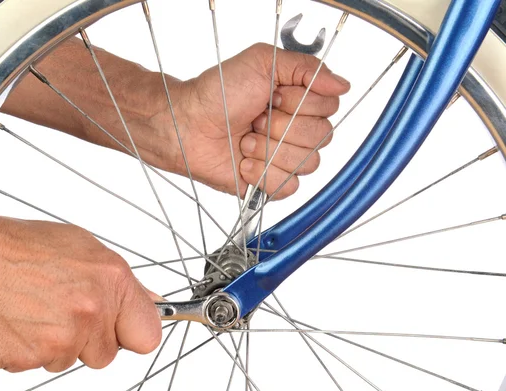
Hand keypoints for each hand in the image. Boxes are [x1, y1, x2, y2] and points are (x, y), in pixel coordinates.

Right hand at [0, 211, 161, 372]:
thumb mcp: (83, 247)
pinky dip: (30, 350)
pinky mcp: (31, 358)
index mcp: (112, 281)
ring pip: (71, 360)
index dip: (132, 333)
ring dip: (57, 344)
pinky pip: (39, 365)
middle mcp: (92, 311)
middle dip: (90, 340)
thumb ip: (120, 282)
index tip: (124, 331)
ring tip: (35, 309)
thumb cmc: (18, 246)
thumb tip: (152, 301)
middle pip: (107, 354)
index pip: (147, 334)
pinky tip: (19, 320)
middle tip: (63, 312)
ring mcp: (62, 338)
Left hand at [159, 43, 349, 198]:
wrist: (187, 125)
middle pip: (322, 137)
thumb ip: (306, 68)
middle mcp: (296, 130)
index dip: (302, 103)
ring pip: (308, 163)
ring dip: (270, 150)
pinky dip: (263, 174)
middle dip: (283, 127)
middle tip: (255, 119)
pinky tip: (243, 163)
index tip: (273, 96)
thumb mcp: (263, 62)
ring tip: (245, 140)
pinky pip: (289, 186)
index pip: (330, 107)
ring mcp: (284, 158)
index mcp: (299, 101)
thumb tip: (343, 84)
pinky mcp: (271, 183)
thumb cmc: (219, 92)